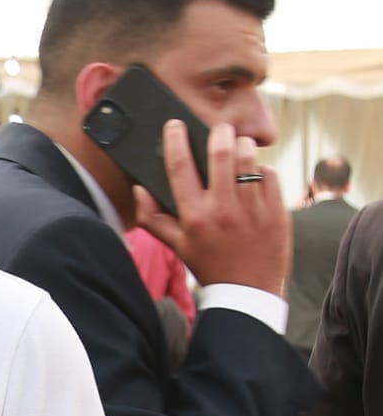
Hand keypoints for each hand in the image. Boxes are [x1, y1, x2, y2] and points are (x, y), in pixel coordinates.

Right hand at [135, 120, 290, 294]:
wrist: (248, 290)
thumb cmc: (209, 265)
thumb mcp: (176, 245)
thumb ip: (153, 218)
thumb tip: (140, 189)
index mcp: (194, 217)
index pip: (180, 168)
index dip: (176, 140)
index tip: (175, 124)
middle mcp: (222, 210)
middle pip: (221, 152)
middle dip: (219, 133)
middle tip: (218, 129)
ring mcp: (252, 209)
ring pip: (249, 158)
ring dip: (243, 146)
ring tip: (239, 147)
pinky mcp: (276, 210)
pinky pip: (270, 174)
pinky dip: (262, 169)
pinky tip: (255, 177)